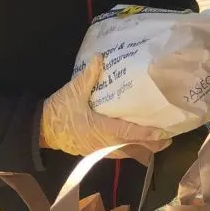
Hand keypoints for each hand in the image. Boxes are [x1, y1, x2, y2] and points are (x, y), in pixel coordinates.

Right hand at [39, 55, 170, 155]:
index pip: (130, 133)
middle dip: (152, 144)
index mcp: (101, 129)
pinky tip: (136, 141)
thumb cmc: (58, 111)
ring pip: (126, 152)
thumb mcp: (73, 90)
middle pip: (134, 147)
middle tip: (169, 137)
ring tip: (157, 139)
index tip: (165, 133)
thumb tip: (101, 57)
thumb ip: (89, 75)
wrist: (40, 129)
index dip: (148, 134)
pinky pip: (117, 153)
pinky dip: (130, 148)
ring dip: (142, 147)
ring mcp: (99, 150)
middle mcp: (104, 143)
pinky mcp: (94, 151)